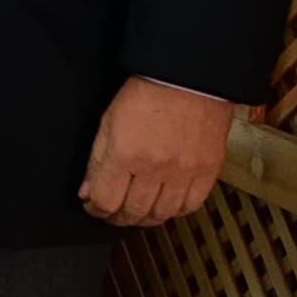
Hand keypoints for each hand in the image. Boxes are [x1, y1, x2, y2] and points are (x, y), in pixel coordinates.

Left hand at [80, 78, 237, 227]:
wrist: (188, 78)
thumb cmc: (147, 93)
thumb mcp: (108, 122)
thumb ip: (96, 161)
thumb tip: (88, 192)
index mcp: (125, 154)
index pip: (105, 201)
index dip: (96, 209)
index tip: (94, 207)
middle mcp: (154, 167)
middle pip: (132, 212)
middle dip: (118, 218)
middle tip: (114, 213)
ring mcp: (183, 171)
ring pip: (161, 214)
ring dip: (146, 218)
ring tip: (139, 211)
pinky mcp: (207, 170)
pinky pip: (190, 205)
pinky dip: (176, 210)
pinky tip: (166, 203)